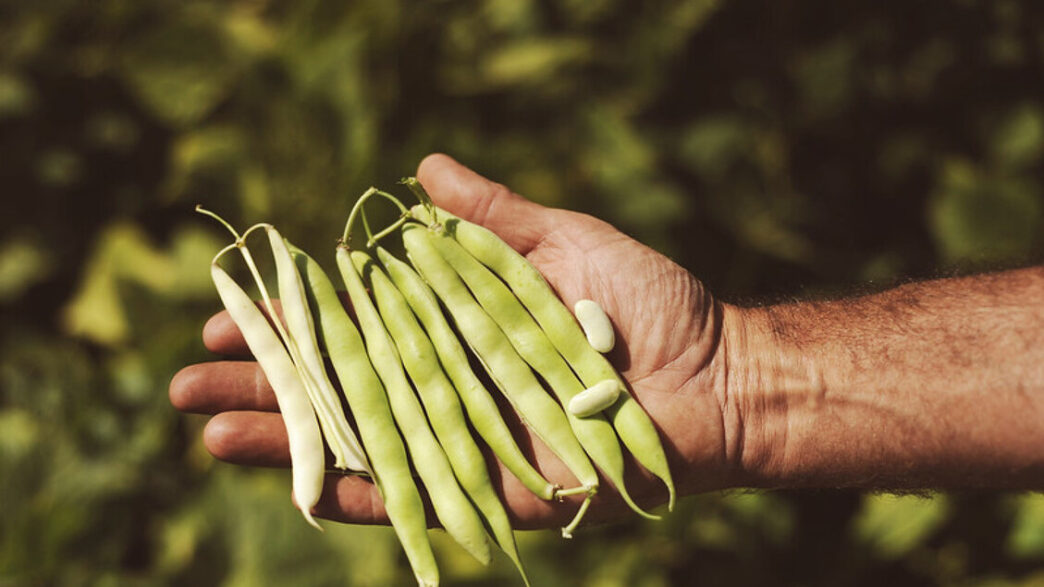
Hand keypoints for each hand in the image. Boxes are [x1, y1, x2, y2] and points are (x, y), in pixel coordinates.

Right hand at [169, 154, 735, 529]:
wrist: (719, 376)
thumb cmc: (649, 305)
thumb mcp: (563, 240)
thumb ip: (490, 216)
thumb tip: (419, 167)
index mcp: (457, 327)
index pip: (354, 325)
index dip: (292, 320)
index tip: (230, 309)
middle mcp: (451, 385)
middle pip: (342, 388)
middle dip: (264, 385)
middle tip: (183, 383)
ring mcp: (469, 440)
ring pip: (363, 445)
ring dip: (285, 442)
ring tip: (206, 432)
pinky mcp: (499, 491)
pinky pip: (420, 497)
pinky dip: (359, 493)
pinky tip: (295, 484)